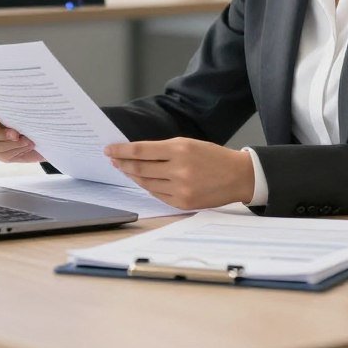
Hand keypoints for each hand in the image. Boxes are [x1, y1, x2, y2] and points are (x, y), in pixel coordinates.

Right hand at [0, 106, 43, 162]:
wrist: (42, 129)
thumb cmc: (32, 112)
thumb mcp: (24, 106)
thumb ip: (16, 105)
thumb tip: (14, 104)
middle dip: (2, 135)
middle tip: (17, 134)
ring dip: (12, 144)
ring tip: (28, 141)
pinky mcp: (1, 153)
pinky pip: (4, 155)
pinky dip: (17, 150)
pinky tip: (28, 145)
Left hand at [104, 138, 254, 210]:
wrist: (238, 176)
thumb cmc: (212, 156)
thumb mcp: (188, 144)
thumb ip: (164, 150)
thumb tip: (137, 154)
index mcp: (179, 149)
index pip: (141, 150)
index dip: (122, 150)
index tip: (109, 149)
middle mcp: (179, 169)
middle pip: (140, 168)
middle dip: (122, 163)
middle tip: (112, 159)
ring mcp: (181, 188)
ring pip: (146, 183)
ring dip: (132, 176)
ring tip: (124, 169)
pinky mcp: (183, 203)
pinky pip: (158, 195)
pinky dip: (147, 187)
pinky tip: (141, 181)